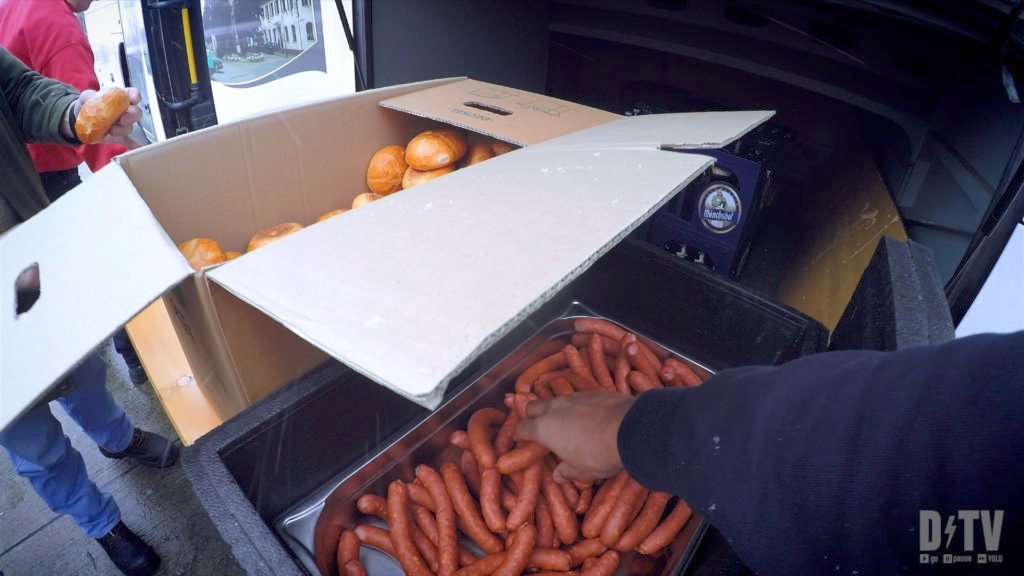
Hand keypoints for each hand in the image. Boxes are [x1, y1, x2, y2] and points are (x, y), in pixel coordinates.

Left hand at [74, 87, 142, 140]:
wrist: (80, 120)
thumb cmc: (87, 106)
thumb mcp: (86, 96)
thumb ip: (90, 95)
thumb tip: (92, 98)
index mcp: (119, 98)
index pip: (132, 93)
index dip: (136, 96)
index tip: (134, 100)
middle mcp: (124, 111)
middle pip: (136, 112)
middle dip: (132, 116)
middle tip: (122, 120)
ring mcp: (122, 124)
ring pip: (130, 127)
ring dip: (122, 130)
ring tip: (111, 131)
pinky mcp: (119, 136)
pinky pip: (128, 141)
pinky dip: (133, 144)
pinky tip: (135, 146)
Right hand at [516, 392, 634, 482]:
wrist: (630, 428)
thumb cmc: (598, 454)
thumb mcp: (582, 471)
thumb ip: (567, 472)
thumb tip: (558, 476)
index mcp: (544, 428)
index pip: (522, 428)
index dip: (519, 434)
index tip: (521, 438)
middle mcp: (554, 408)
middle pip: (533, 406)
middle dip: (532, 415)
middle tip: (538, 427)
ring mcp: (574, 397)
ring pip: (556, 399)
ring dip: (556, 409)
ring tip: (565, 421)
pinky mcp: (592, 391)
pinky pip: (577, 397)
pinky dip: (577, 406)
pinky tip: (588, 415)